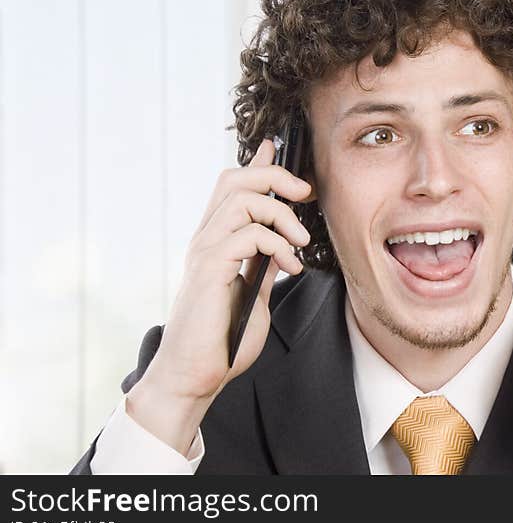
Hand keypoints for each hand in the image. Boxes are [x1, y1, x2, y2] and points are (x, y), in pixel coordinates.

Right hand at [127, 138, 311, 453]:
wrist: (196, 375)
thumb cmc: (223, 338)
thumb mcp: (253, 291)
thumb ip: (263, 262)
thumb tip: (282, 241)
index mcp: (216, 241)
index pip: (232, 188)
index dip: (257, 164)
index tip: (279, 147)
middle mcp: (206, 238)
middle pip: (233, 179)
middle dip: (275, 176)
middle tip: (305, 195)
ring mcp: (205, 251)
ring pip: (241, 199)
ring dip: (281, 214)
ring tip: (300, 242)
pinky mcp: (210, 269)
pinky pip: (246, 234)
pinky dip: (276, 243)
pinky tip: (290, 266)